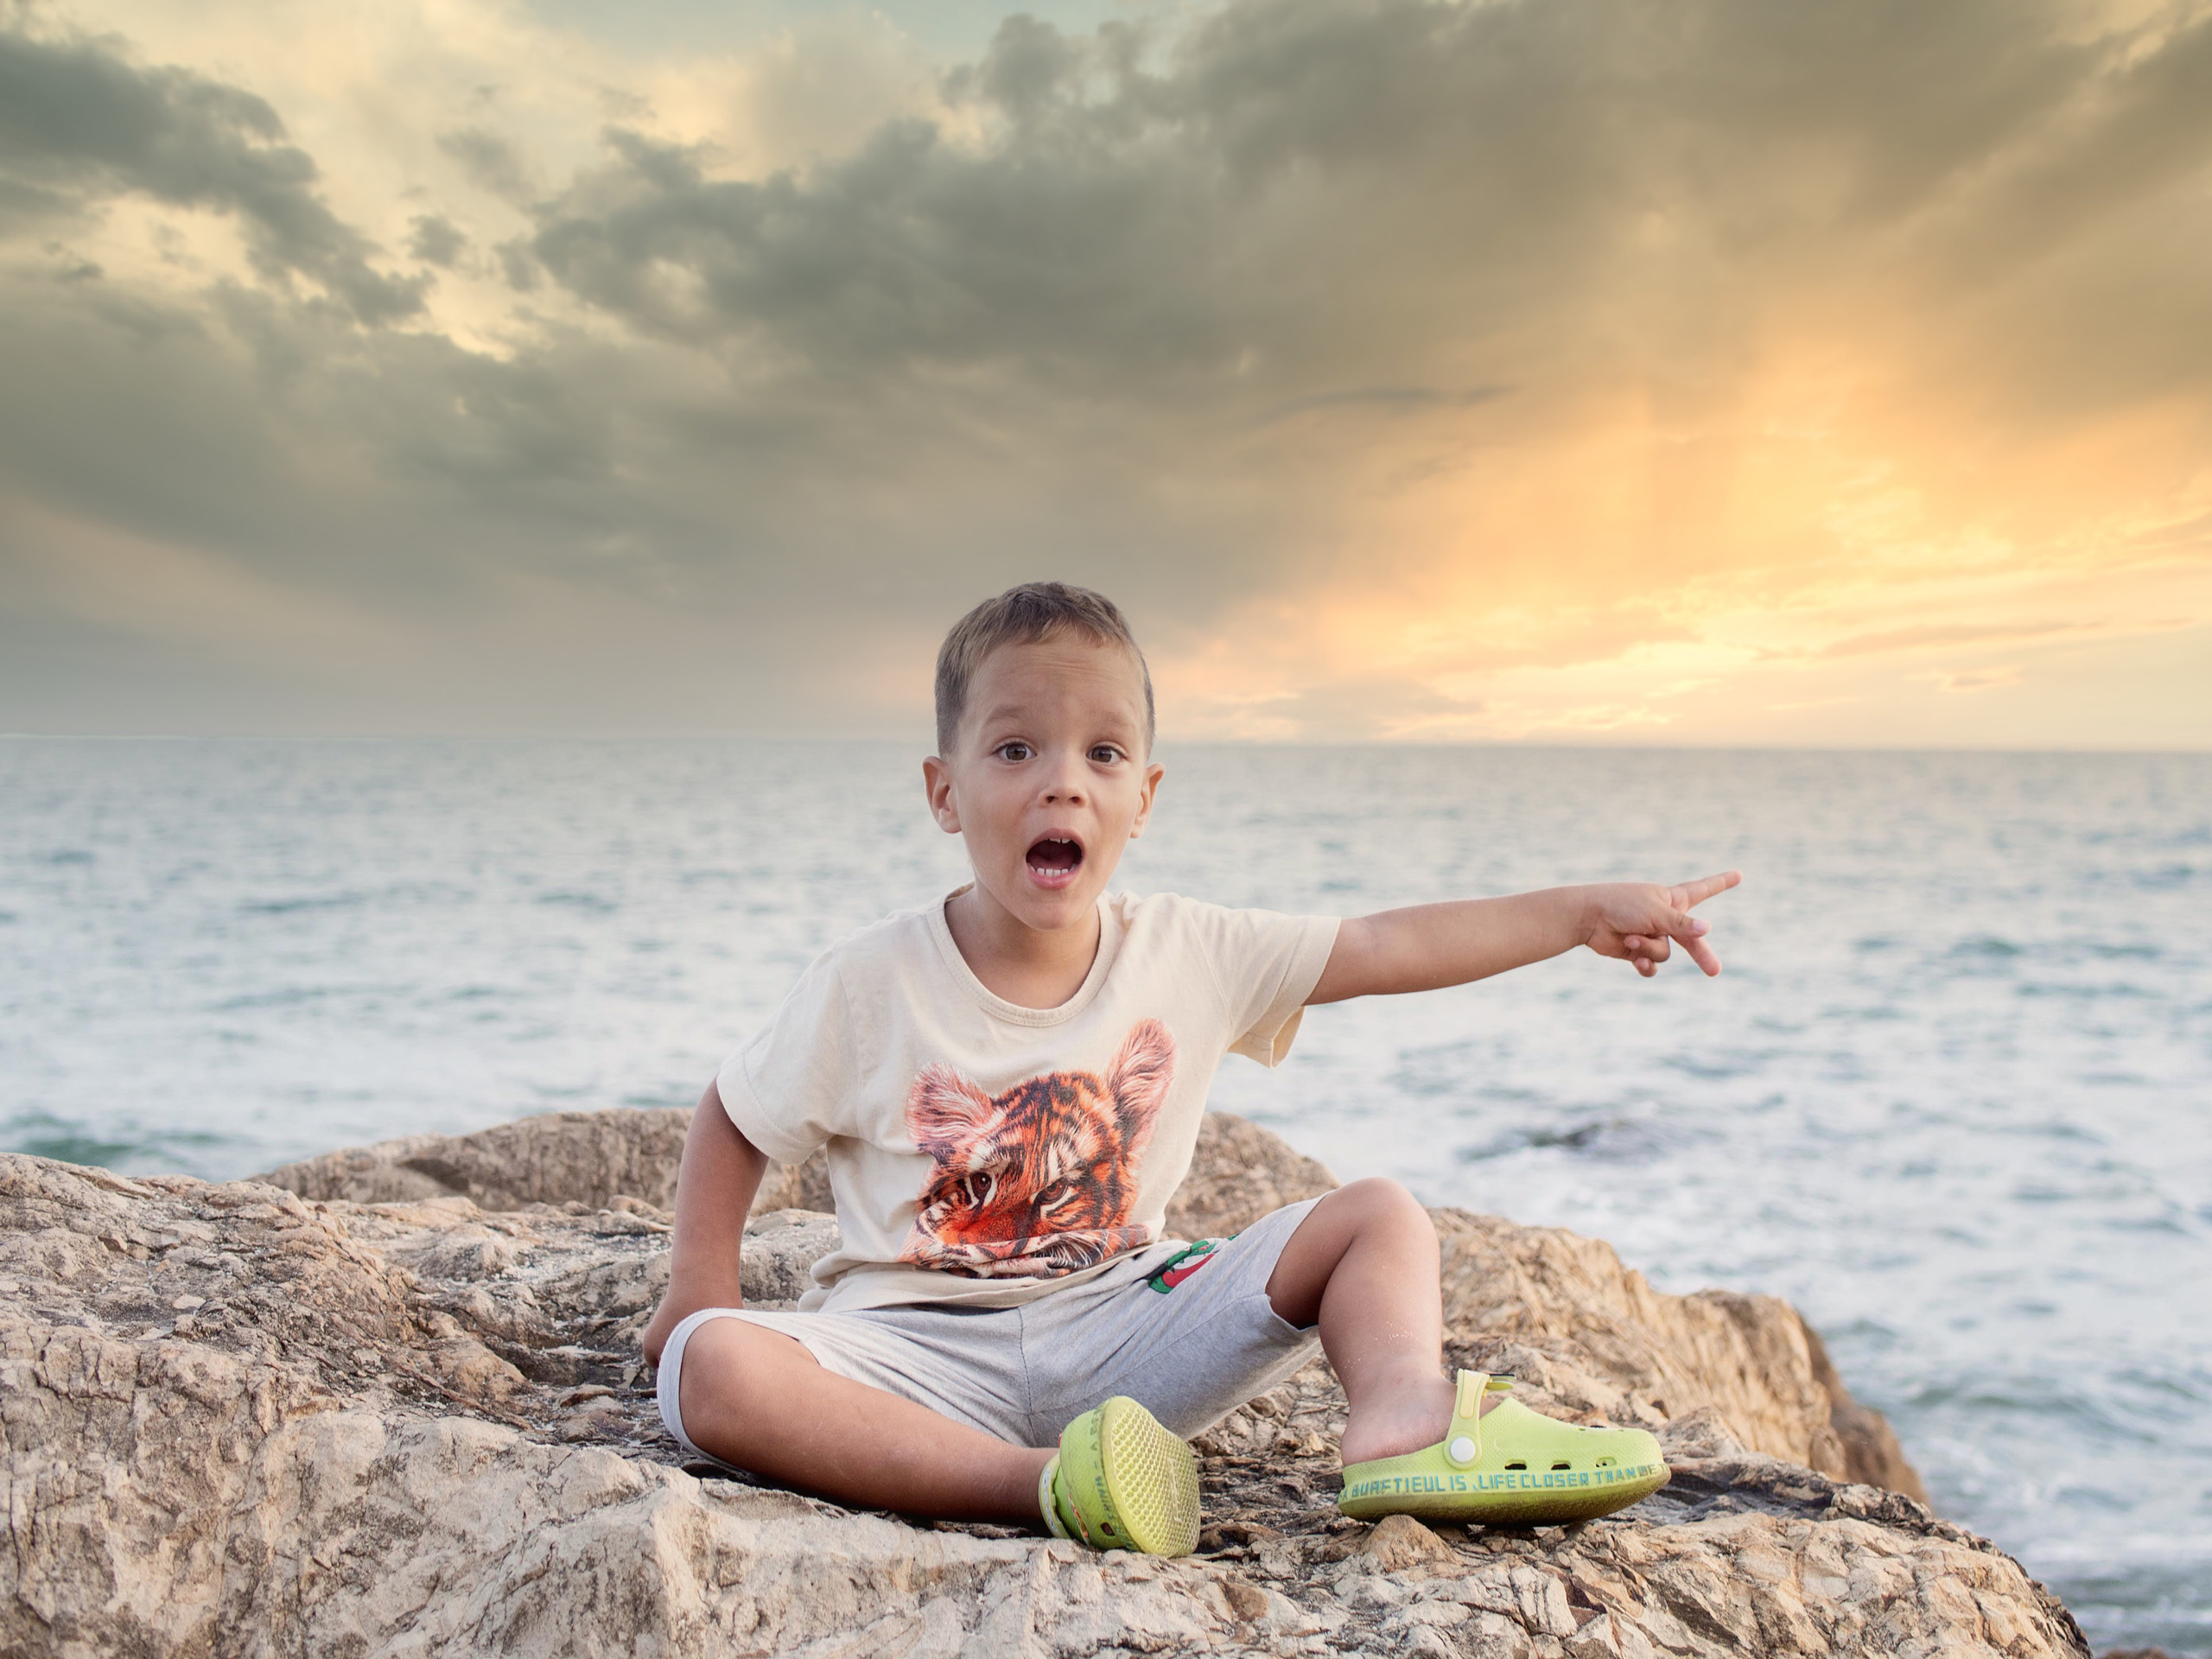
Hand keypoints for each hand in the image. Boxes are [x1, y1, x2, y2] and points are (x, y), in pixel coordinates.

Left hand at [1581, 872, 1740, 977]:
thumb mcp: (1656, 912)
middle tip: (1714, 971)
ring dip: (1649, 948)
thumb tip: (1707, 930)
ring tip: (1631, 937)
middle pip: (1691, 939)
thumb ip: (1681, 924)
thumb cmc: (1621, 905)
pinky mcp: (1637, 952)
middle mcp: (1664, 917)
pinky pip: (1651, 966)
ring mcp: (1652, 935)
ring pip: (1665, 953)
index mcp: (1672, 899)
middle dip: (1702, 954)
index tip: (1739, 874)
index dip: (1722, 882)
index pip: (1703, 889)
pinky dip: (1644, 964)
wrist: (1587, 918)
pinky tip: (1634, 959)